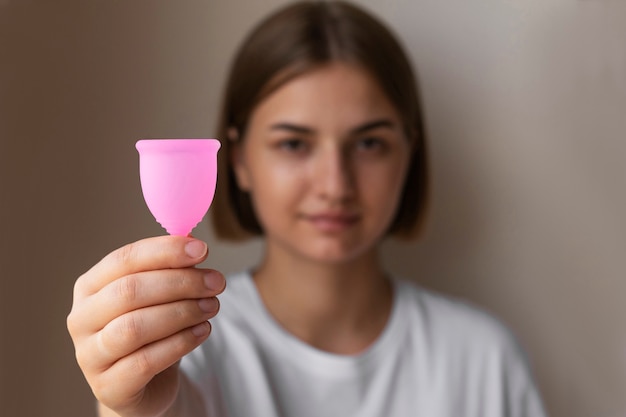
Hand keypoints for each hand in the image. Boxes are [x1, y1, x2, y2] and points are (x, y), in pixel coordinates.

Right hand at [67, 236, 224, 416]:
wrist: (146, 384)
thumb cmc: (152, 330)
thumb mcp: (159, 296)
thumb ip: (171, 270)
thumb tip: (193, 244)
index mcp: (91, 286)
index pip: (124, 259)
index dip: (165, 251)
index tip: (202, 249)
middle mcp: (82, 319)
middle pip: (130, 291)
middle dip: (180, 283)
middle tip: (216, 282)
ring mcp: (89, 355)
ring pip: (134, 327)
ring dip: (182, 312)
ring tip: (212, 307)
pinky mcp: (108, 387)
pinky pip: (145, 361)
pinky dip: (180, 343)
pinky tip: (202, 331)